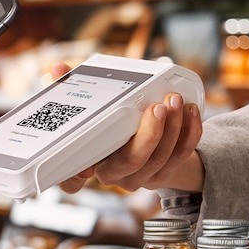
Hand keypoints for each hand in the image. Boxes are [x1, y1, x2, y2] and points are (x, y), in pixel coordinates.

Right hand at [50, 62, 205, 193]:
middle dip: (149, 134)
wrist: (143, 143)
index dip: (73, 179)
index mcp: (89, 159)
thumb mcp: (91, 106)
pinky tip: (190, 112)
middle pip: (132, 161)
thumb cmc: (110, 123)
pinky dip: (190, 134)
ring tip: (175, 100)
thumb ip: (71, 87)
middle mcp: (114, 174)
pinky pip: (181, 157)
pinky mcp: (164, 173)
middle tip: (157, 106)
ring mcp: (141, 177)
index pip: (70, 180)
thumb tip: (57, 68)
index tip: (84, 166)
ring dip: (173, 129)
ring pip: (161, 159)